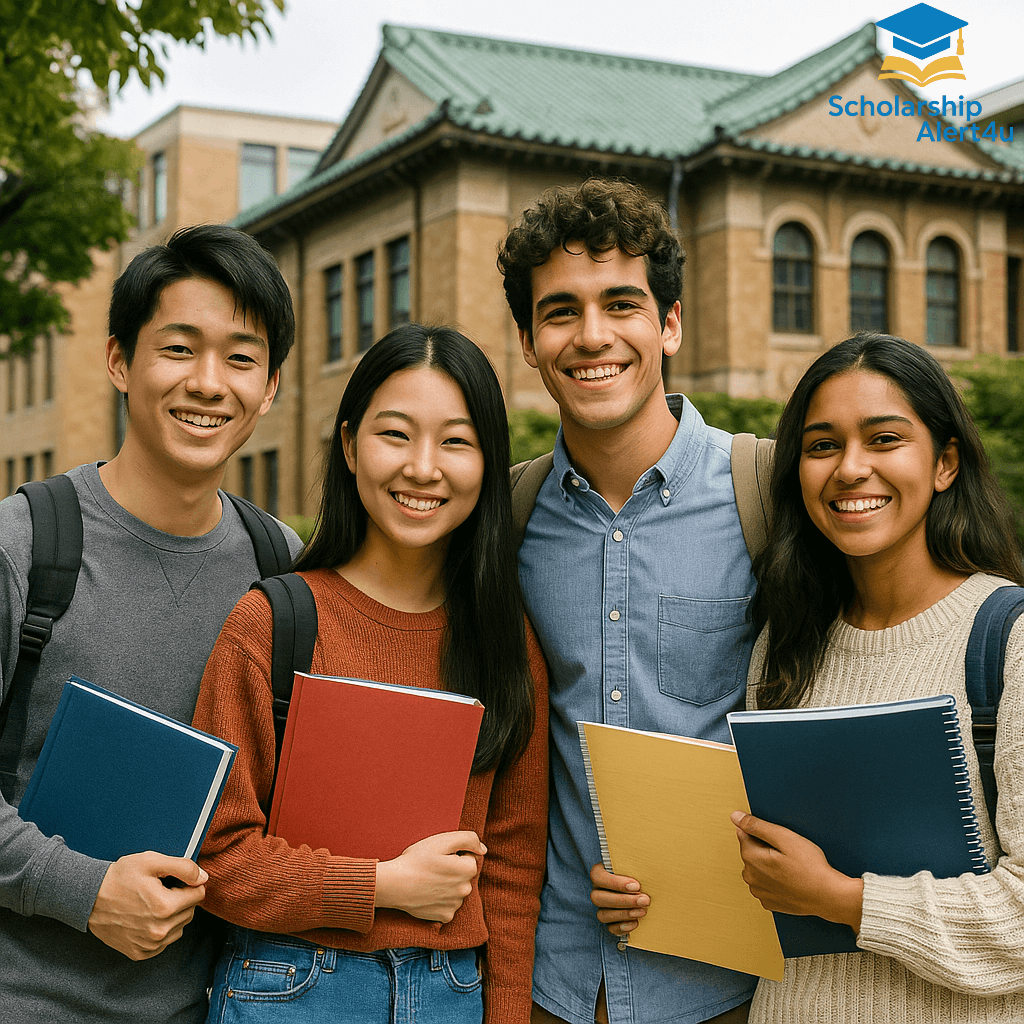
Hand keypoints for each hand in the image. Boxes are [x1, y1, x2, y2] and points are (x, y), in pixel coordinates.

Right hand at [87, 852, 207, 960]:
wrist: (90, 898)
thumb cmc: (120, 877)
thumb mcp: (152, 861)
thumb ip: (183, 868)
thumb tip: (203, 878)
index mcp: (165, 907)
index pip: (198, 894)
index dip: (189, 884)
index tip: (174, 881)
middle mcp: (159, 931)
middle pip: (190, 911)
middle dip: (182, 899)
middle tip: (161, 890)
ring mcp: (149, 945)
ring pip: (180, 927)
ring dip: (173, 915)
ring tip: (152, 904)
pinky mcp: (139, 953)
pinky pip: (164, 942)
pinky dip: (161, 930)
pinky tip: (146, 918)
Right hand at [375, 831, 485, 923]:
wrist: (394, 884)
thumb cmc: (417, 860)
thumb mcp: (442, 840)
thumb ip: (469, 839)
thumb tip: (483, 849)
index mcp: (468, 869)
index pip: (468, 857)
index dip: (453, 854)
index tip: (439, 856)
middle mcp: (466, 890)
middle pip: (463, 875)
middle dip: (452, 870)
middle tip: (432, 867)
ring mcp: (455, 905)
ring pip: (456, 890)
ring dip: (447, 885)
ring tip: (428, 881)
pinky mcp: (444, 917)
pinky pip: (448, 905)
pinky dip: (440, 900)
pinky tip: (428, 894)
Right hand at [589, 863, 649, 936]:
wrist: (645, 889)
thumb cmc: (639, 873)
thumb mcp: (636, 866)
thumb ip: (635, 866)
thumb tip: (646, 868)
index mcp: (599, 873)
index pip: (597, 877)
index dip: (615, 883)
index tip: (636, 886)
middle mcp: (597, 890)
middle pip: (598, 898)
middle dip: (624, 901)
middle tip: (644, 900)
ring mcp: (601, 907)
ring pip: (603, 915)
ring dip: (624, 914)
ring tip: (642, 911)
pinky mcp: (609, 922)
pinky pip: (610, 928)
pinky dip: (622, 927)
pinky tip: (636, 923)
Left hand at [730, 811, 862, 931]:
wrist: (829, 897)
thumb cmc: (811, 867)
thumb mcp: (785, 838)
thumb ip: (757, 826)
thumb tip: (735, 817)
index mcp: (751, 859)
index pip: (744, 835)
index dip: (763, 833)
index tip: (780, 840)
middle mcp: (750, 878)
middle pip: (751, 852)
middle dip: (765, 848)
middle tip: (788, 853)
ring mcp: (759, 893)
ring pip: (758, 868)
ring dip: (769, 864)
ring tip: (791, 866)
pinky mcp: (769, 902)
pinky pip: (766, 883)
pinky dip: (774, 879)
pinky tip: (790, 879)